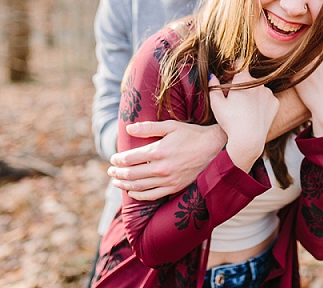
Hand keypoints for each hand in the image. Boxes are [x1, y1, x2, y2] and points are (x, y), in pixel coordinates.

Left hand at [109, 120, 226, 199]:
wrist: (212, 147)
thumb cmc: (190, 134)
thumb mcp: (170, 126)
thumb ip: (148, 127)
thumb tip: (128, 129)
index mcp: (158, 151)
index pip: (130, 158)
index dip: (118, 159)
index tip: (113, 158)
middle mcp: (161, 168)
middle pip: (131, 174)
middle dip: (117, 173)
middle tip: (110, 171)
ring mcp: (168, 180)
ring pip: (139, 186)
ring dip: (124, 185)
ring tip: (116, 182)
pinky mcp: (175, 187)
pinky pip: (152, 195)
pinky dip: (139, 195)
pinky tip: (132, 192)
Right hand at [209, 68, 278, 171]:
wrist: (249, 139)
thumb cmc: (230, 122)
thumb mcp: (216, 104)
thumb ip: (213, 87)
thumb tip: (212, 76)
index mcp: (244, 79)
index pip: (241, 63)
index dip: (235, 67)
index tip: (231, 75)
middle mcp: (259, 83)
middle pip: (249, 77)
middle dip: (242, 84)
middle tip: (235, 98)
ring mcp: (269, 93)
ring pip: (258, 88)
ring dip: (252, 93)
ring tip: (245, 109)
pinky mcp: (275, 103)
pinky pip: (267, 98)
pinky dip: (261, 103)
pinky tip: (254, 113)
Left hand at [294, 36, 322, 136]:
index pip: (313, 37)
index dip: (308, 37)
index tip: (306, 39)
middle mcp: (313, 58)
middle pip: (300, 43)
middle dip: (297, 43)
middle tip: (294, 45)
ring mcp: (302, 68)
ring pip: (291, 54)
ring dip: (289, 53)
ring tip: (286, 54)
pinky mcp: (294, 78)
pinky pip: (286, 67)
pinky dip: (285, 66)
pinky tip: (285, 68)